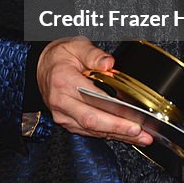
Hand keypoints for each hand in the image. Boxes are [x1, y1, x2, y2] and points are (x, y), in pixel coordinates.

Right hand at [36, 37, 153, 144]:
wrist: (42, 66)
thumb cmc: (59, 57)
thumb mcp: (76, 46)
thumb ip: (93, 54)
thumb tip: (109, 64)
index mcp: (63, 82)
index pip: (91, 103)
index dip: (112, 115)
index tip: (132, 119)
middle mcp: (62, 103)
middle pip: (92, 122)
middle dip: (119, 130)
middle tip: (141, 133)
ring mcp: (63, 115)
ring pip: (92, 131)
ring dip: (117, 135)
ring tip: (140, 136)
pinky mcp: (67, 122)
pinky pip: (89, 131)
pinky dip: (108, 133)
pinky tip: (124, 135)